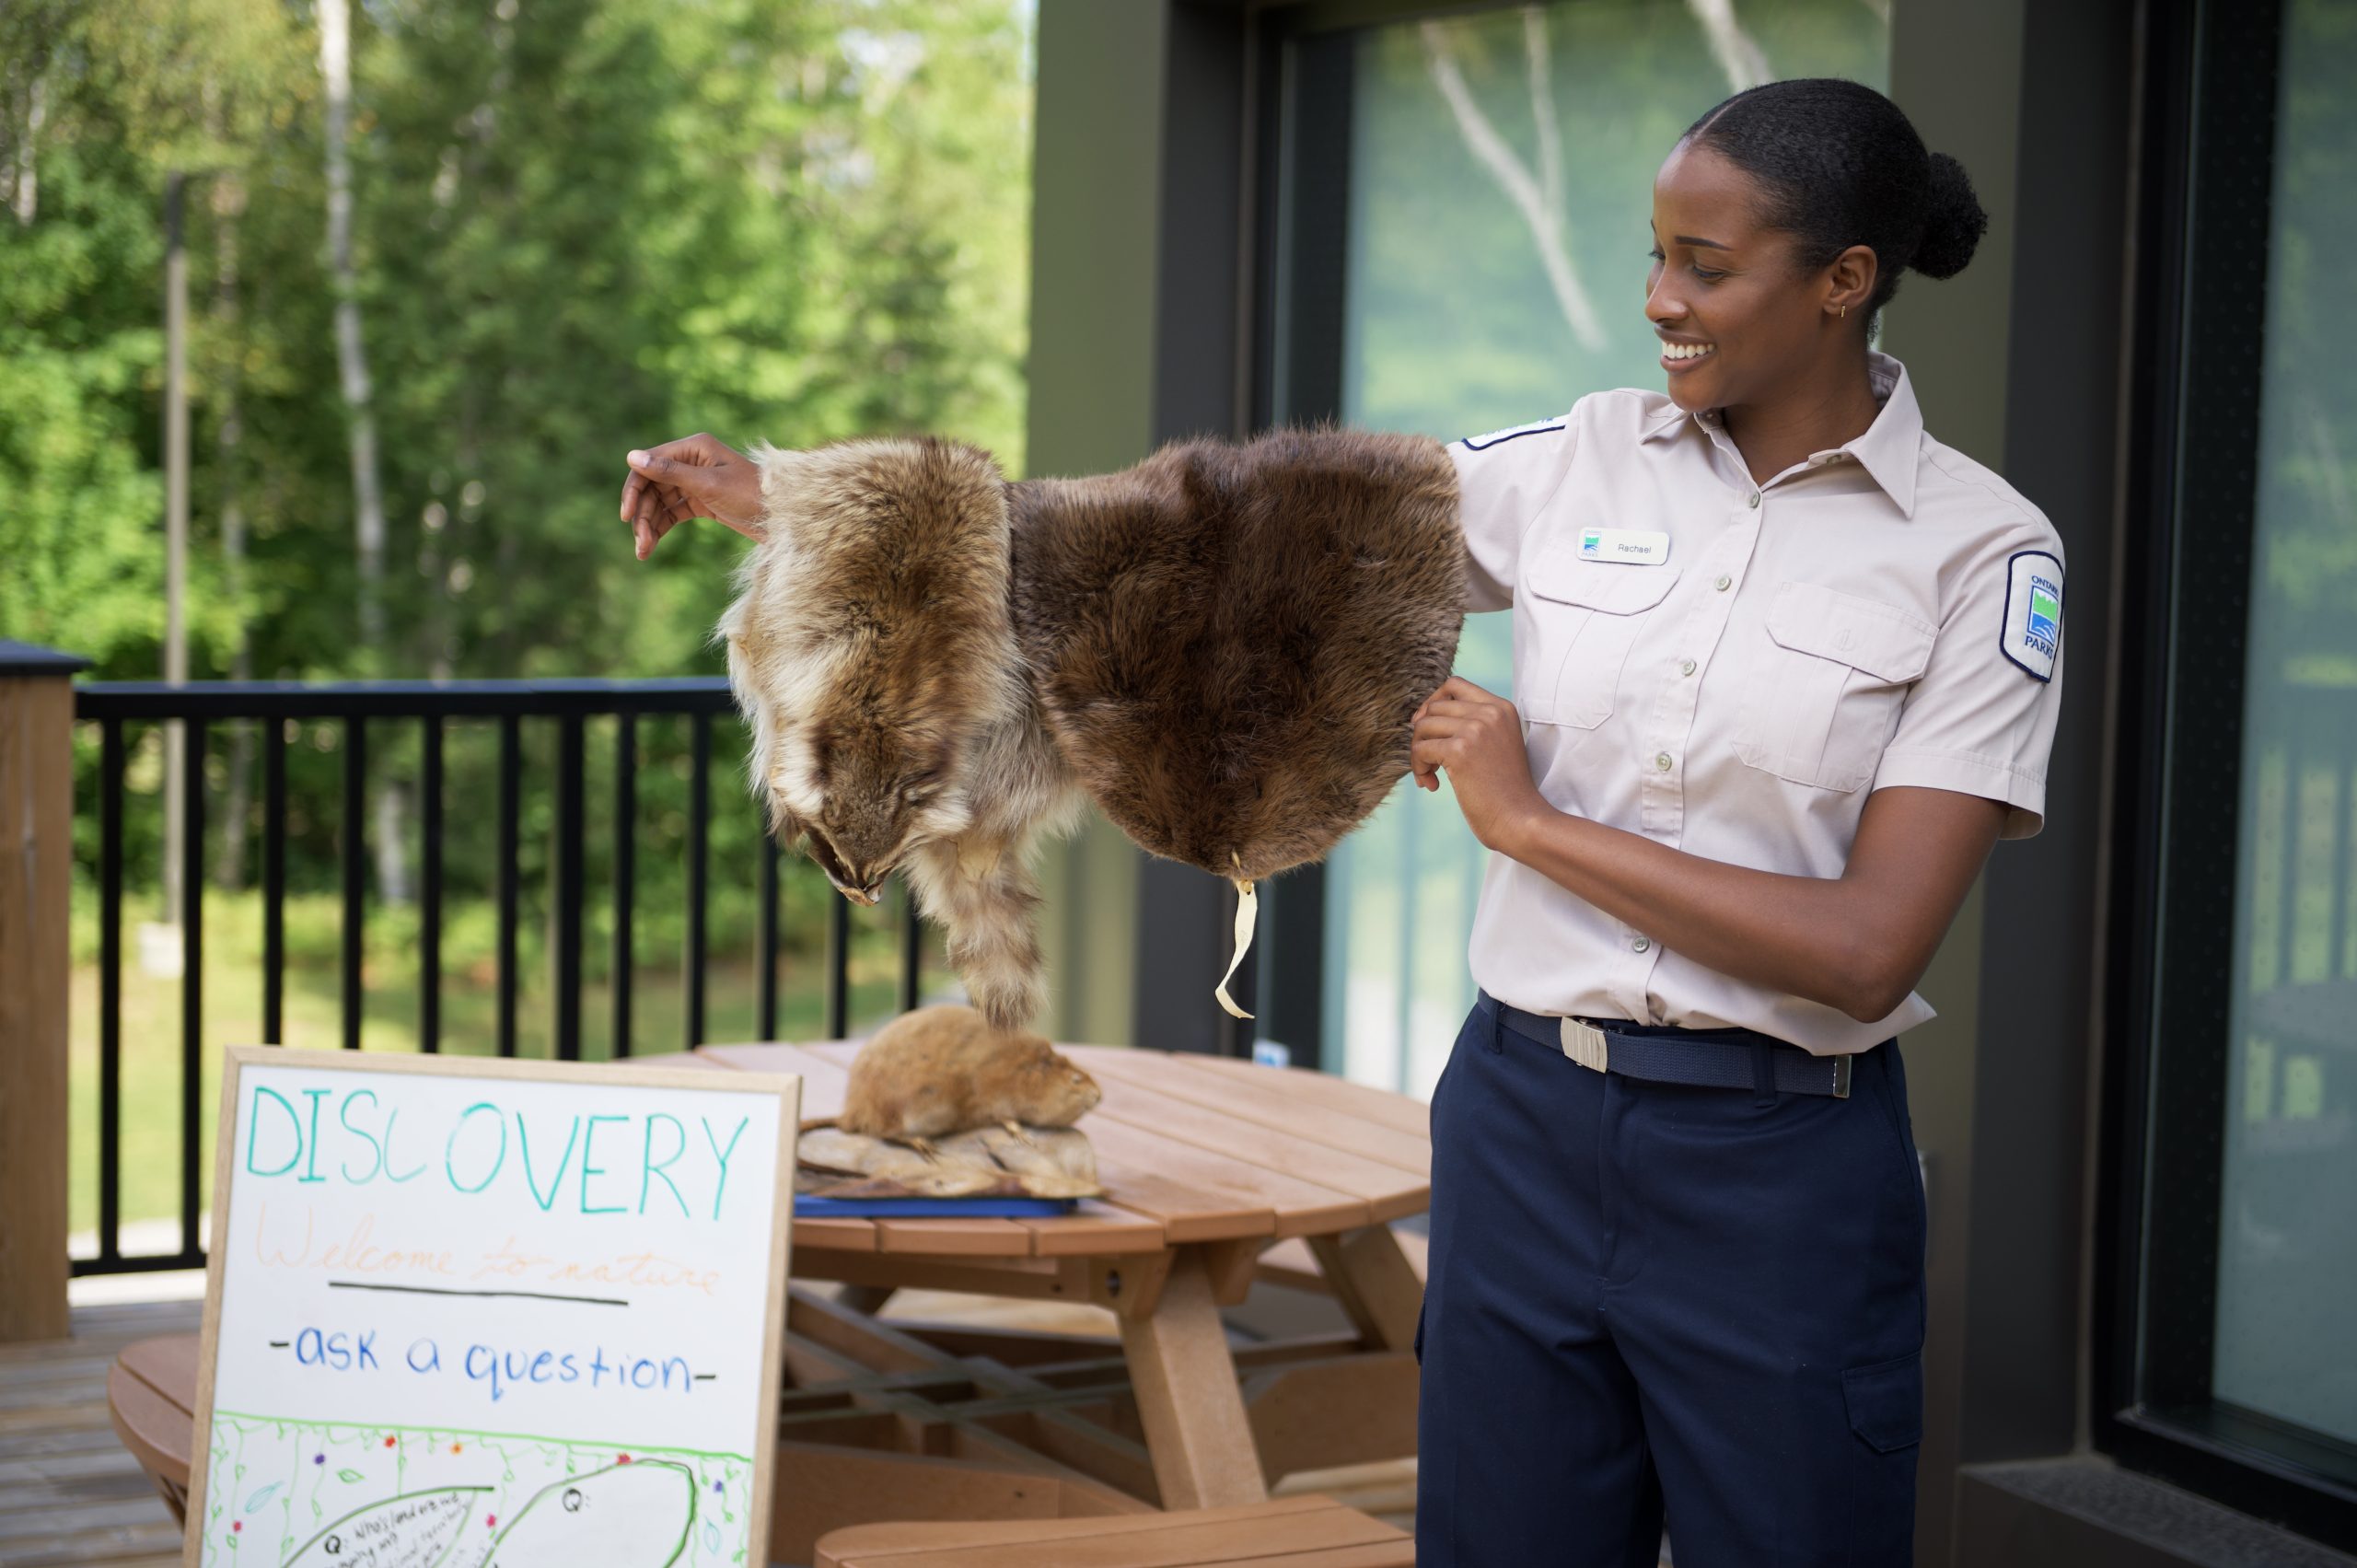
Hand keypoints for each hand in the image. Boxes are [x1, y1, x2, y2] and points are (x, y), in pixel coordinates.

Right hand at [619, 433, 768, 559]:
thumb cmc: (750, 495)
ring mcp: (695, 482)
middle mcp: (691, 461)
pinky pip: (672, 513)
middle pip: (652, 486)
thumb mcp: (708, 485)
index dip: (635, 489)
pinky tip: (651, 547)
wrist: (782, 518)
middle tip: (639, 541)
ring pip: (660, 503)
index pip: (650, 464)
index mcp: (693, 447)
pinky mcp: (700, 501)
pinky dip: (660, 528)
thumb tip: (632, 456)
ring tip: (643, 551)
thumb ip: (670, 472)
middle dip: (642, 514)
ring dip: (649, 525)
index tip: (626, 516)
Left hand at [1410, 675, 1551, 852]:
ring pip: (1423, 726)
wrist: (1521, 819)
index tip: (1427, 728)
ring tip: (1430, 775)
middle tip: (1429, 761)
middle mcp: (1490, 712)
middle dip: (1423, 734)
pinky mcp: (1460, 750)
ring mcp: (1476, 729)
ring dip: (1418, 753)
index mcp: (1502, 708)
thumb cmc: (1506, 791)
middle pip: (1435, 707)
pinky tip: (1433, 785)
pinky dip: (1418, 767)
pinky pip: (1420, 748)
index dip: (1434, 702)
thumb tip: (1421, 717)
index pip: (1455, 684)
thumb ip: (1473, 725)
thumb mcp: (1496, 745)